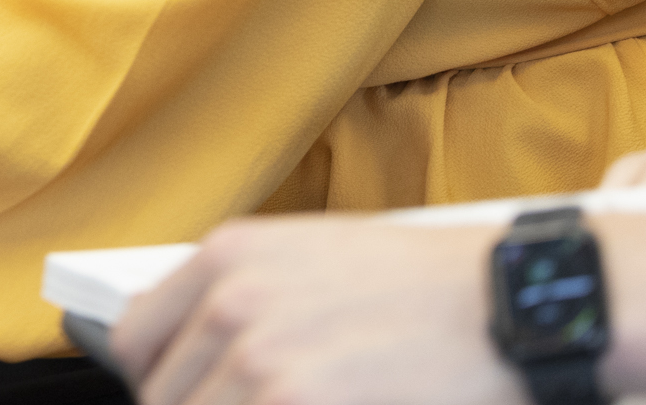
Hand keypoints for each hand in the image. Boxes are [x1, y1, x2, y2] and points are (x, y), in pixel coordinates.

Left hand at [115, 217, 514, 404]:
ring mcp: (260, 359)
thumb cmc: (428, 286)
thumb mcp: (316, 260)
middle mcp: (232, 302)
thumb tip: (200, 350)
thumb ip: (245, 298)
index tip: (184, 393)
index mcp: (229, 256)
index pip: (137, 340)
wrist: (508, 302)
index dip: (161, 379)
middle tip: (260, 402)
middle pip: (164, 396)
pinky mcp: (296, 401)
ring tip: (300, 401)